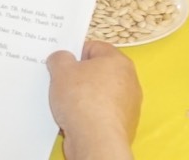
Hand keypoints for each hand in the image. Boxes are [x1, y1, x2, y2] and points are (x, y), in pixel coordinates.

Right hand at [46, 41, 140, 159]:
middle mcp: (129, 81)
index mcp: (118, 61)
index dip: (74, 53)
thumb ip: (60, 58)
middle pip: (97, 72)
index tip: (61, 64)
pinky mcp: (123, 125)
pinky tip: (75, 121)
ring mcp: (128, 105)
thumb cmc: (82, 100)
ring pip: (98, 95)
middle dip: (78, 78)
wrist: (96, 141)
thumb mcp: (61, 70)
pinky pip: (101, 114)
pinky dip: (88, 116)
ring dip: (82, 99)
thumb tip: (61, 58)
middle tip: (61, 84)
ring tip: (66, 106)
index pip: (94, 47)